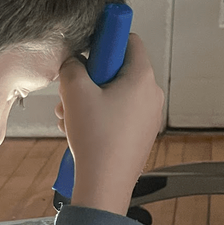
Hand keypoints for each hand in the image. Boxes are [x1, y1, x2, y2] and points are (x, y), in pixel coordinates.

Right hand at [55, 33, 162, 216]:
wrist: (104, 184)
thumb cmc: (95, 140)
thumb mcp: (74, 92)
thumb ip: (72, 66)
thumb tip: (73, 61)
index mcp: (142, 77)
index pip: (128, 40)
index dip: (105, 41)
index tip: (88, 52)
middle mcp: (152, 94)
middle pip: (119, 70)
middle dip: (91, 79)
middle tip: (72, 94)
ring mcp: (149, 117)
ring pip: (116, 95)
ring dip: (91, 100)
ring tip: (72, 118)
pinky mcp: (141, 135)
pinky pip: (120, 115)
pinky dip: (100, 118)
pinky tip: (82, 132)